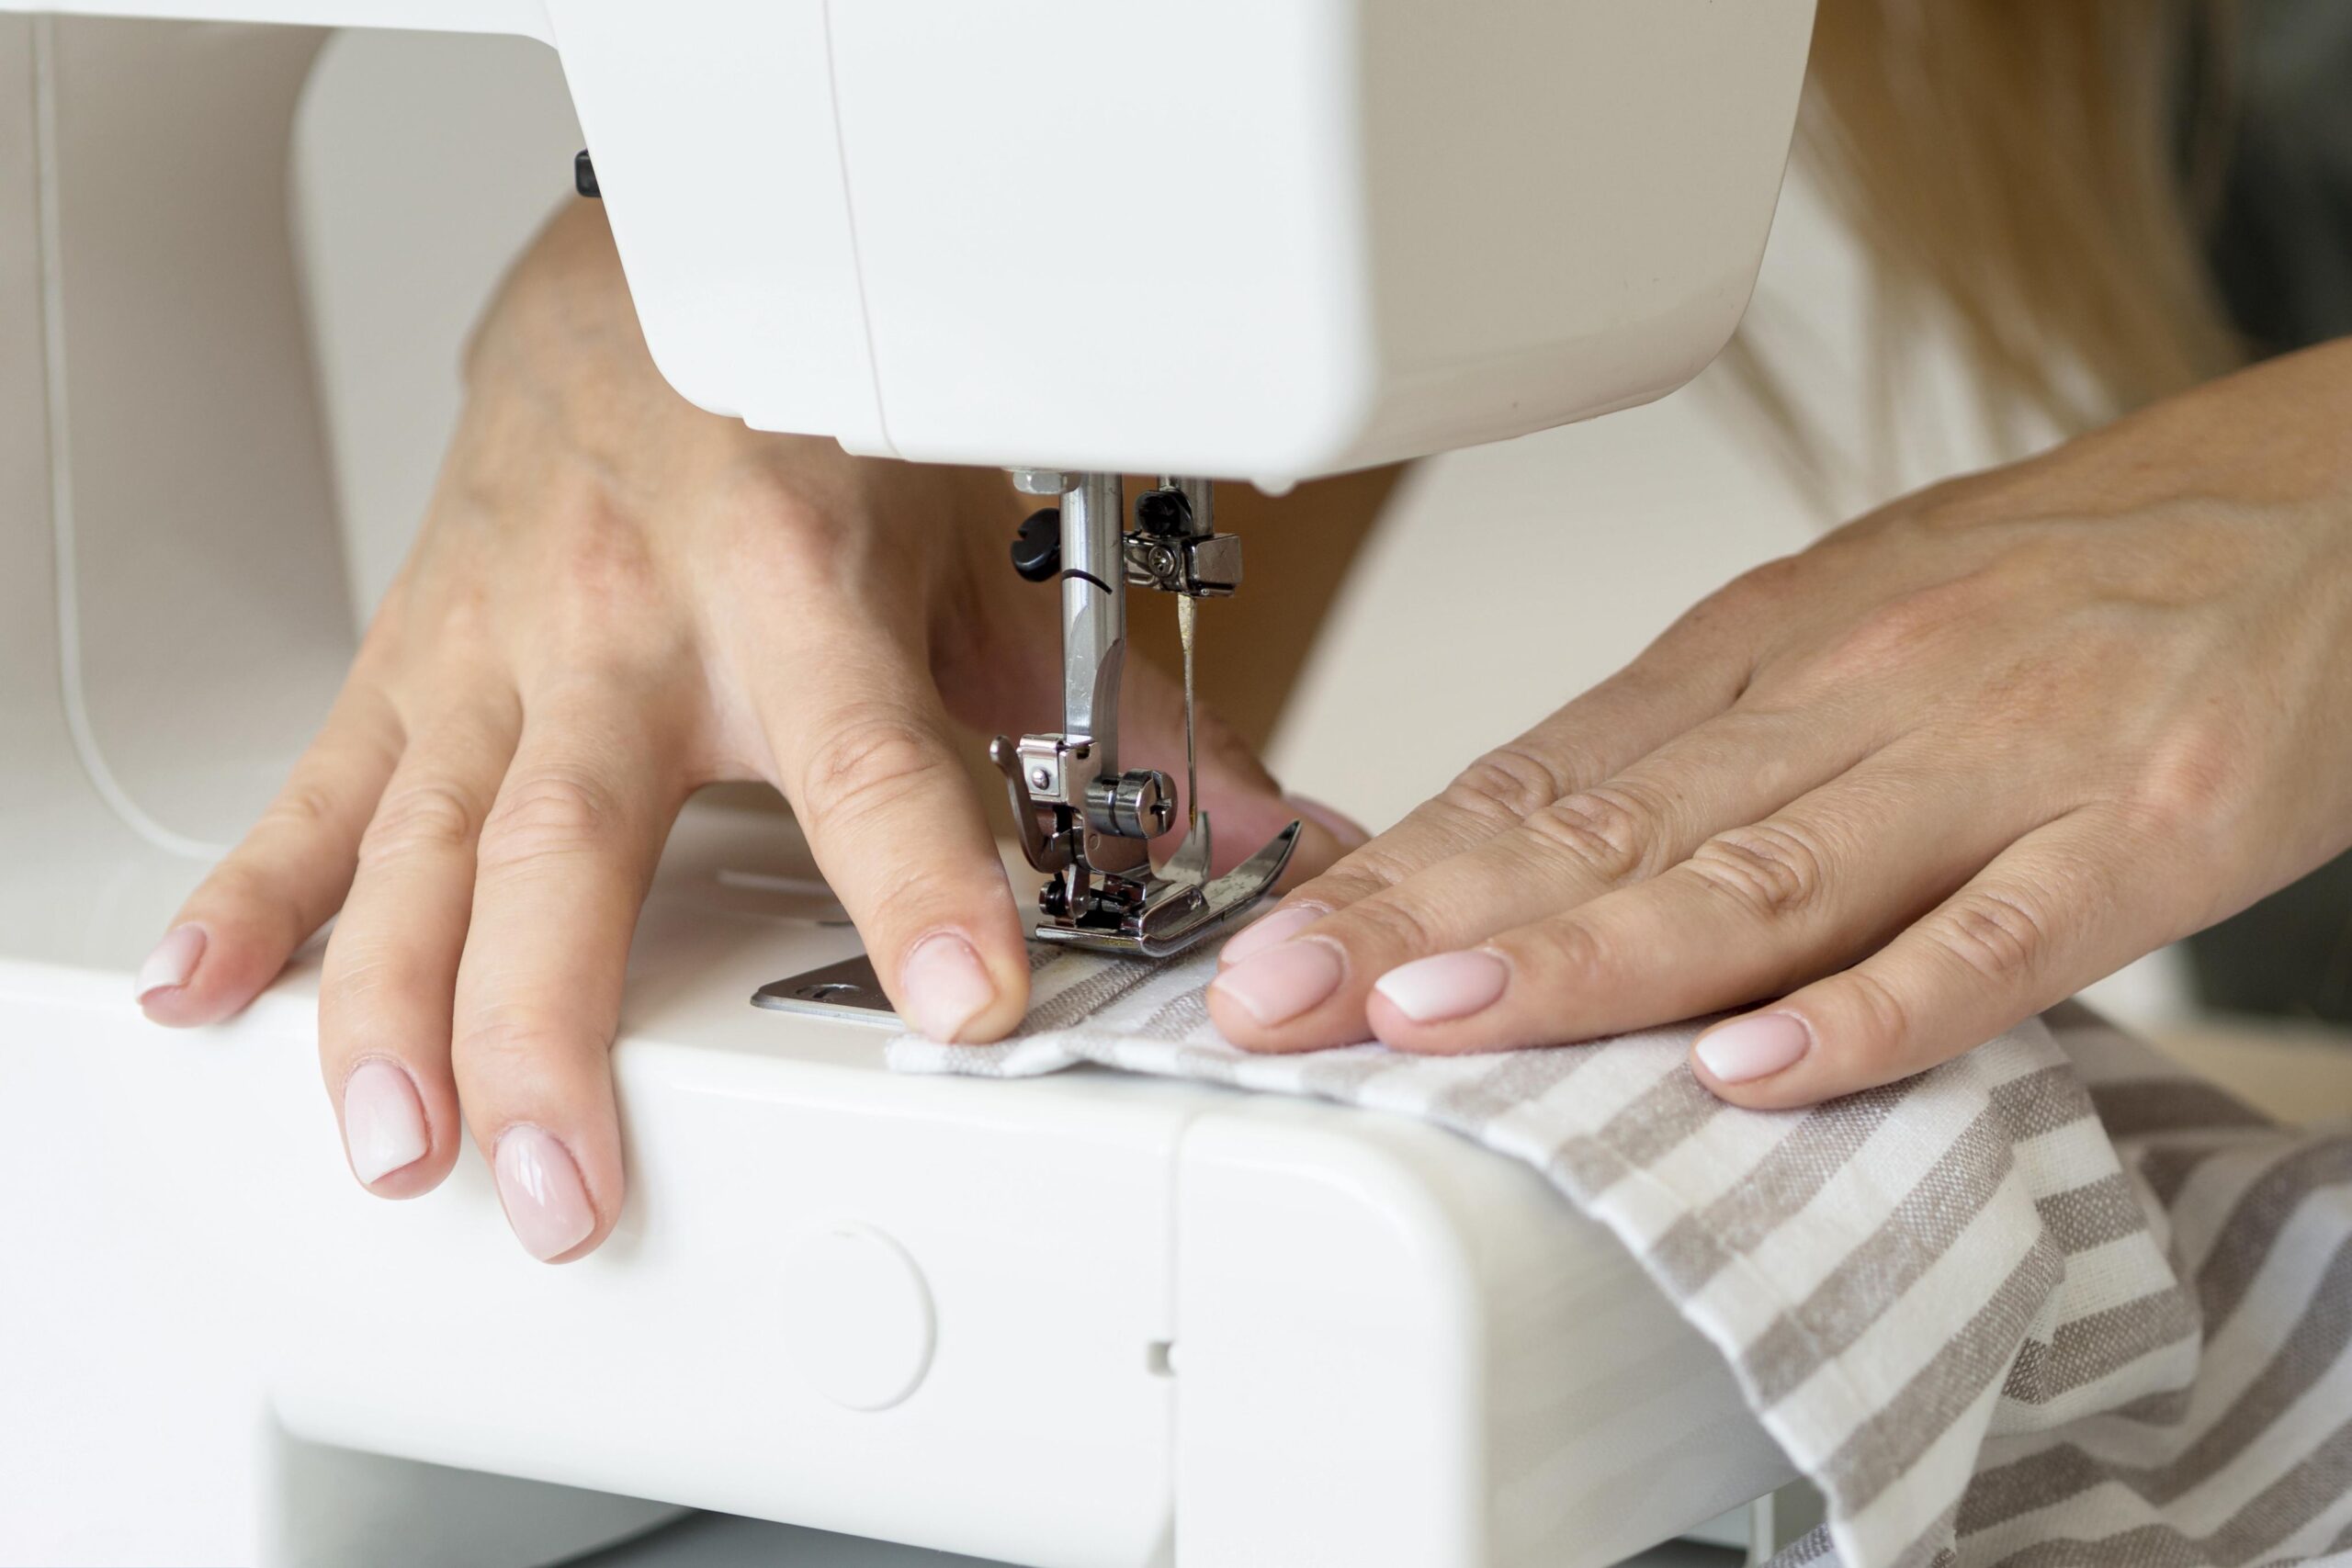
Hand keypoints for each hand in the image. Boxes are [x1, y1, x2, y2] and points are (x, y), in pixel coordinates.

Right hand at [134, 203, 1359, 1259]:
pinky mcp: (415, 658)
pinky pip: (320, 785)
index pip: (866, 760)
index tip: (964, 1005)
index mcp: (792, 586)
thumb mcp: (981, 548)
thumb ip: (1110, 716)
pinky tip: (212, 994)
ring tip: (398, 1143)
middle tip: (569, 1178)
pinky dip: (260, 896)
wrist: (648, 274)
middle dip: (560, 1026)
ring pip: (419, 841)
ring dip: (391, 1004)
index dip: (918, 888)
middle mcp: (626, 622)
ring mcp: (498, 647)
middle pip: (577, 845)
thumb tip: (1257, 830)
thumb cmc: (810, 408)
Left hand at [1208, 338, 2351, 1107]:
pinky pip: (1989, 940)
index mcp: (1767, 644)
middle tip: (1280, 1000)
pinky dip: (1868, 1008)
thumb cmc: (2064, 580)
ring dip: (1583, 956)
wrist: (2325, 504)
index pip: (1542, 772)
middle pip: (1607, 825)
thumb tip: (1511, 842)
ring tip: (1437, 1018)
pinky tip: (1750, 1067)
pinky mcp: (2140, 830)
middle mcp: (1854, 689)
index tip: (1271, 948)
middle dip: (1422, 920)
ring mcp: (1994, 758)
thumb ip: (1697, 740)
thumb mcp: (1848, 623)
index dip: (1392, 868)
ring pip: (1758, 876)